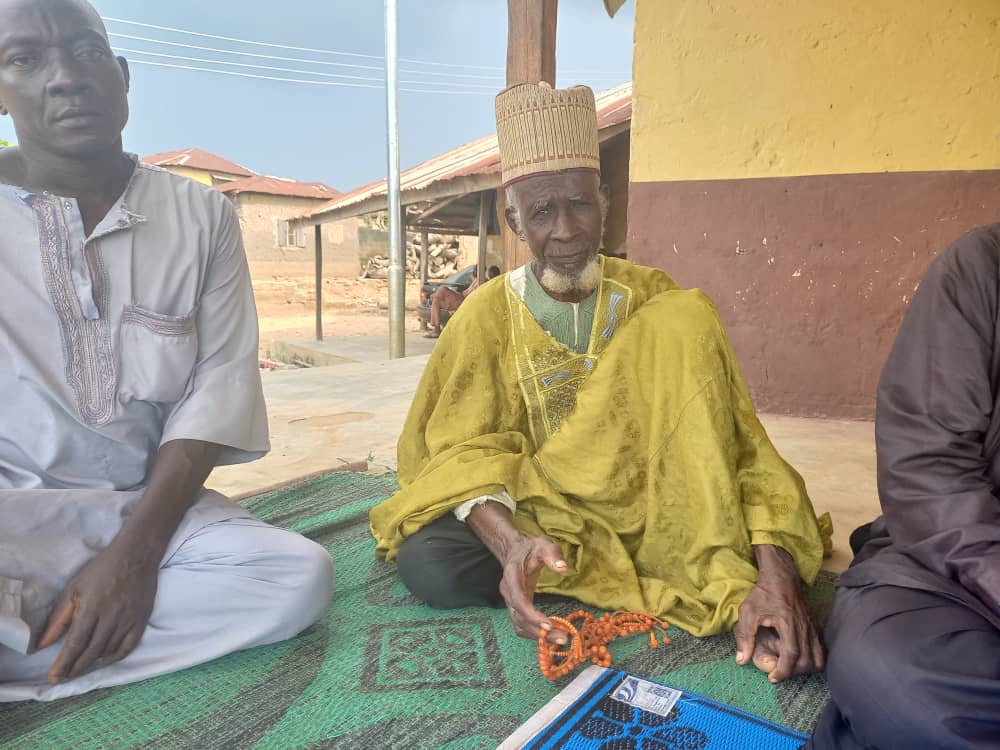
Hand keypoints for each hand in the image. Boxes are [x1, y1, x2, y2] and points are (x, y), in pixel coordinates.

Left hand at [36, 540, 158, 683]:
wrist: (137, 554)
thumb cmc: (102, 569)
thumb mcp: (74, 588)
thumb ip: (59, 618)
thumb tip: (43, 644)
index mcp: (92, 607)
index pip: (76, 642)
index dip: (64, 663)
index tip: (54, 677)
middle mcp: (112, 616)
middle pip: (91, 650)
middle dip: (76, 666)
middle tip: (66, 674)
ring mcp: (129, 618)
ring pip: (109, 650)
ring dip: (93, 660)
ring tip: (82, 664)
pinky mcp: (142, 619)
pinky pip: (129, 645)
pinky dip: (116, 656)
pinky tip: (105, 658)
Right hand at [498, 534, 568, 644]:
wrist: (515, 551)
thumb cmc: (531, 548)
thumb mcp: (543, 544)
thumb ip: (553, 554)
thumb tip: (563, 568)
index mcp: (512, 577)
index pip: (518, 600)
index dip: (531, 615)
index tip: (548, 625)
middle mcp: (508, 593)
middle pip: (519, 618)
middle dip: (539, 631)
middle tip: (562, 638)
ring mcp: (511, 602)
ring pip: (520, 625)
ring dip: (538, 636)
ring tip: (560, 639)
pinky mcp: (517, 608)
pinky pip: (522, 625)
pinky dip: (535, 633)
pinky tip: (552, 634)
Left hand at [733, 547, 823, 682]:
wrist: (781, 578)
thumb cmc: (763, 595)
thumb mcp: (748, 612)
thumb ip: (744, 636)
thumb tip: (741, 660)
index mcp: (789, 624)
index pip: (792, 655)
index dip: (784, 671)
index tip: (772, 677)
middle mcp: (804, 628)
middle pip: (807, 661)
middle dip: (792, 672)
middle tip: (777, 672)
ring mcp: (812, 628)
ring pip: (817, 658)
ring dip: (804, 668)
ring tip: (788, 667)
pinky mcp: (814, 628)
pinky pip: (821, 651)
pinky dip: (813, 660)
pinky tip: (799, 659)